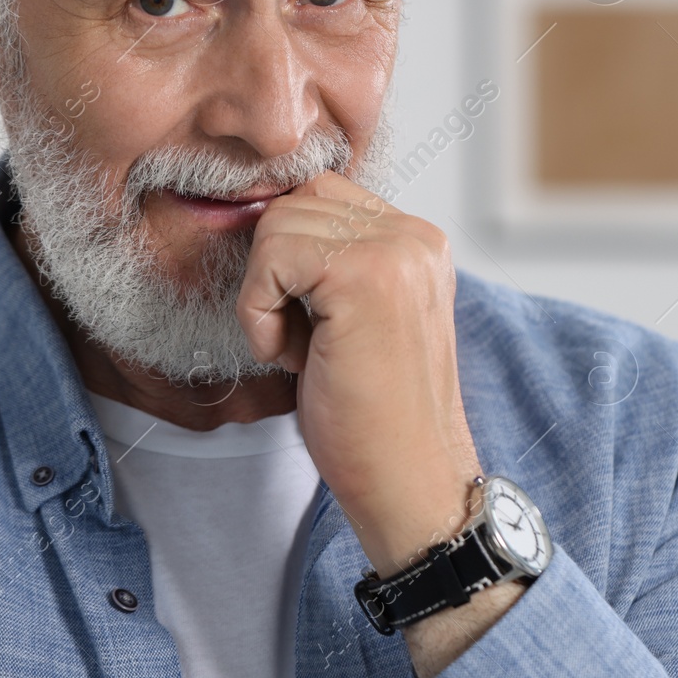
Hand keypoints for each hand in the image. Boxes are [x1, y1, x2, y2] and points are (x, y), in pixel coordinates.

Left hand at [236, 173, 481, 575]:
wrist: (409, 482)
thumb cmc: (374, 417)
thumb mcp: (356, 320)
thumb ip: (332, 264)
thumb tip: (263, 219)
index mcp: (417, 242)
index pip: (321, 196)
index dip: (290, 257)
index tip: (311, 323)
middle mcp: (415, 236)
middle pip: (295, 201)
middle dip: (277, 272)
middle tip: (306, 341)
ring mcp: (396, 251)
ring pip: (277, 222)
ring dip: (267, 292)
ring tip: (305, 350)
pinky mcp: (365, 274)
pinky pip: (271, 256)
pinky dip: (259, 310)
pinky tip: (293, 356)